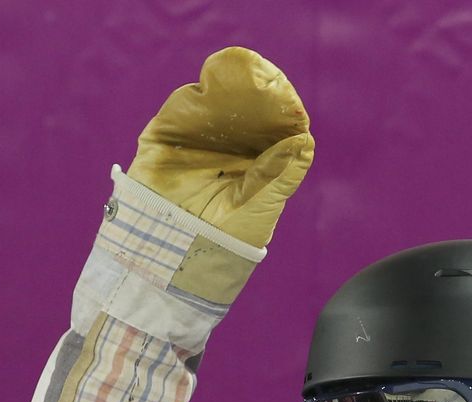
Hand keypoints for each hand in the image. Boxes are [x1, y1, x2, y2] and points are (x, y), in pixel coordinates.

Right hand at [127, 47, 313, 246]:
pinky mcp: (165, 138)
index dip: (281, 111)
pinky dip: (194, 95)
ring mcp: (195, 141)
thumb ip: (281, 175)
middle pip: (243, 110)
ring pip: (213, 104)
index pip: (271, 129)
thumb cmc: (227, 240)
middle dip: (254, 93)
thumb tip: (306, 141)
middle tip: (266, 78)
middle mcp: (226, 149)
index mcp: (254, 165)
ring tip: (241, 75)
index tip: (289, 101)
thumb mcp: (261, 207)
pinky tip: (209, 85)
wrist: (177, 256)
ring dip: (226, 87)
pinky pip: (180, 109)